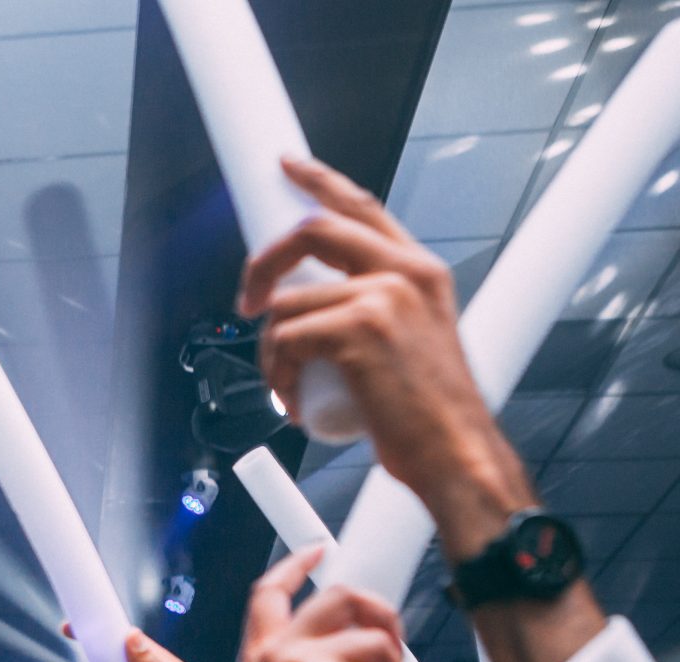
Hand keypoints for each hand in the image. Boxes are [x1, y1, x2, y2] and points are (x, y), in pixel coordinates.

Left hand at [242, 157, 531, 557]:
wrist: (455, 453)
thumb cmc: (427, 412)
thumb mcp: (412, 340)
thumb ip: (375, 308)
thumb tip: (309, 301)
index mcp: (421, 271)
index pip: (363, 207)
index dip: (318, 181)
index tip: (286, 166)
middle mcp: (407, 273)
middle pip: (312, 231)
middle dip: (263, 264)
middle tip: (247, 303)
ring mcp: (384, 296)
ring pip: (286, 304)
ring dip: (271, 354)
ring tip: (291, 387)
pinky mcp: (359, 329)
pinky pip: (283, 339)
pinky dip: (276, 376)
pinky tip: (297, 403)